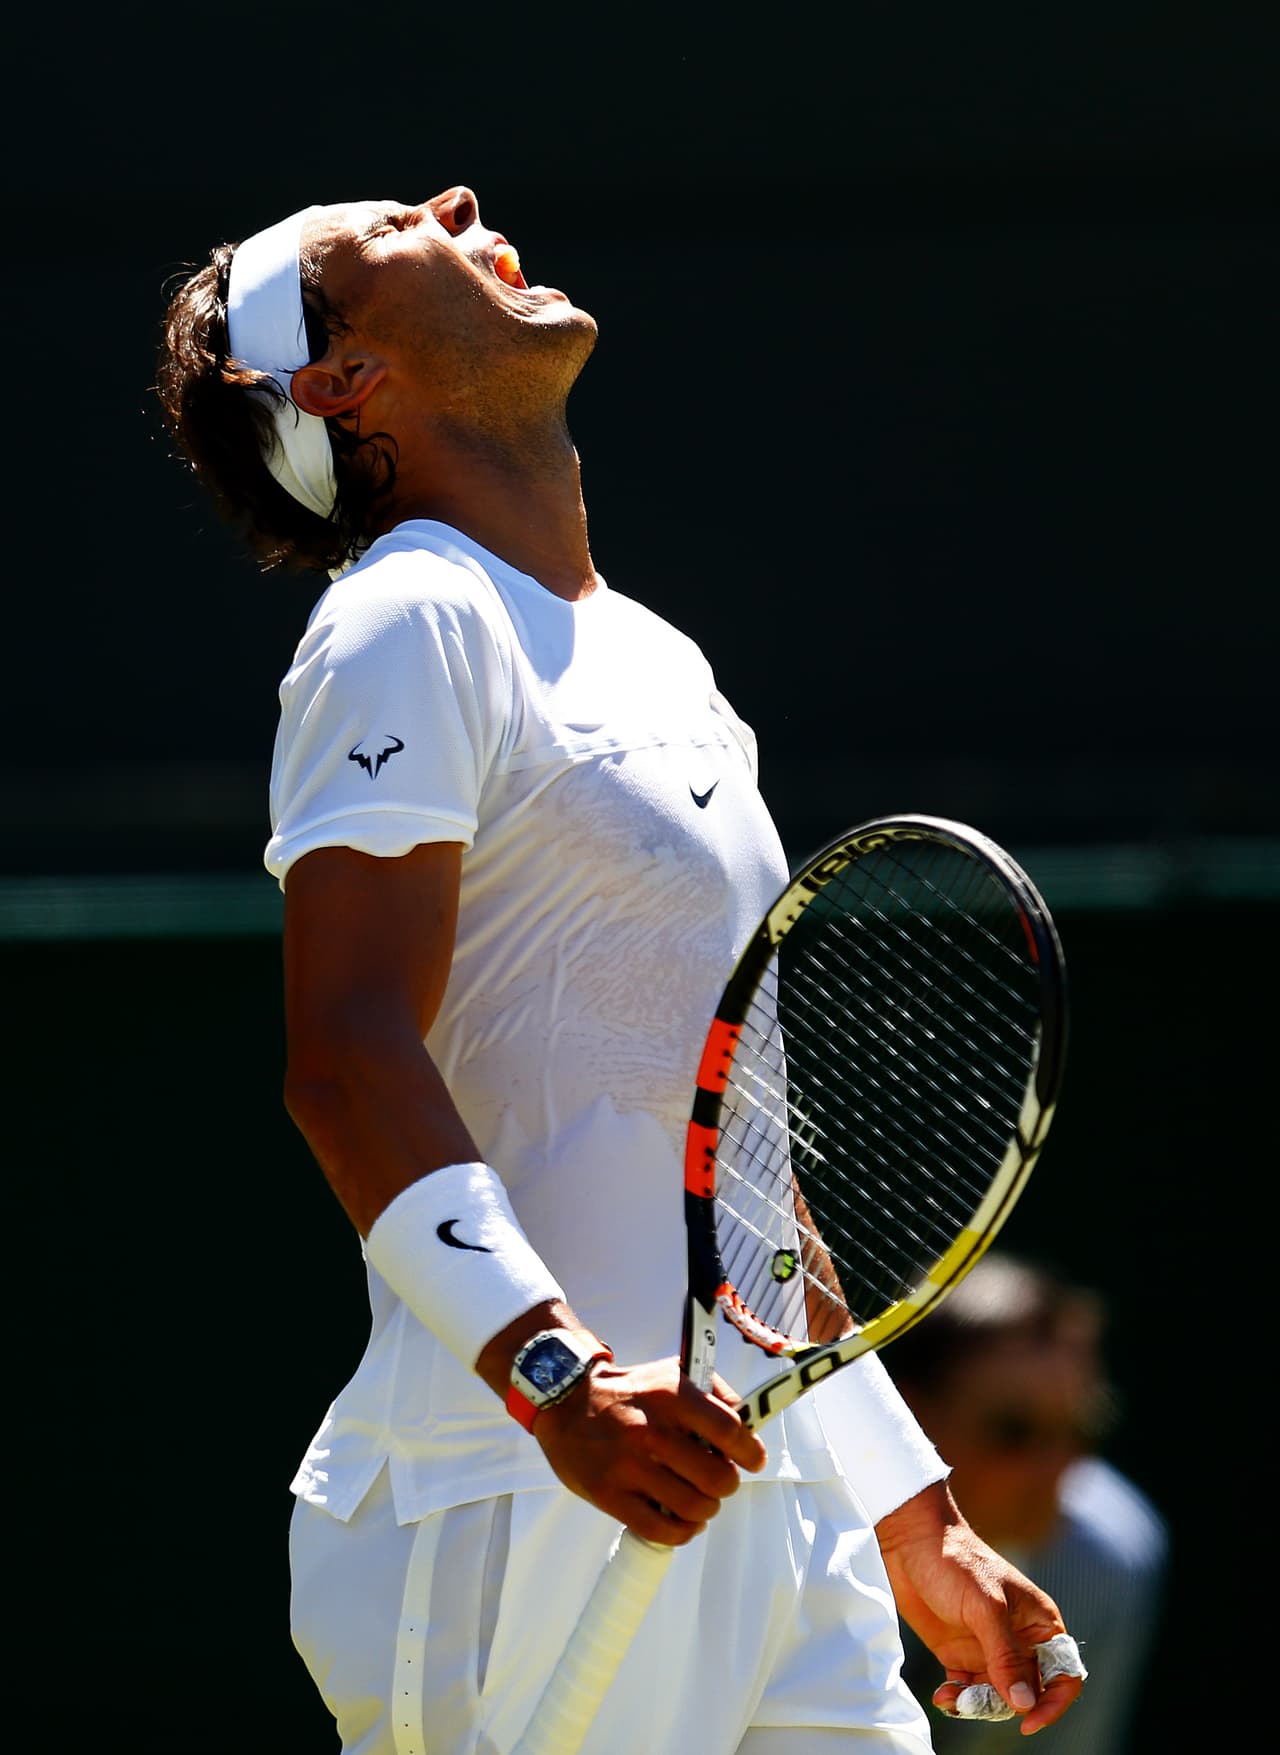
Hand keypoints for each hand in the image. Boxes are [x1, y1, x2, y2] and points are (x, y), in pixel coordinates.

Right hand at [533, 1357, 767, 1543]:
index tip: (752, 1460)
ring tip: (700, 1500)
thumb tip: (748, 1425)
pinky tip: (682, 1520)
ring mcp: (630, 1466)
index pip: (730, 1431)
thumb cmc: (630, 1389)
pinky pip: (662, 1530)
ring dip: (706, 1508)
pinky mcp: (610, 1495)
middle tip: (718, 1480)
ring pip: (694, 1507)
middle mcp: (653, 1431)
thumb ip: (714, 1392)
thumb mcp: (671, 1373)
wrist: (566, 1400)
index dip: (749, 1452)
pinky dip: (683, 1532)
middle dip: (726, 1484)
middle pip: (717, 1478)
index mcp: (672, 1396)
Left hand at [876, 1482, 1084, 1735]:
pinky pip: (967, 1690)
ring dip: (977, 1706)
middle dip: (1004, 1707)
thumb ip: (1005, 1655)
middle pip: (1027, 1694)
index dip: (1053, 1703)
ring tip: (952, 1698)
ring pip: (996, 1697)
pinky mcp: (960, 1653)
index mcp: (1039, 1623)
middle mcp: (1018, 1640)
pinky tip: (943, 1695)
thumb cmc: (956, 1562)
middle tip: (974, 1702)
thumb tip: (1024, 1704)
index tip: (1028, 1721)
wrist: (910, 1541)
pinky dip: (958, 1699)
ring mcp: (988, 1648)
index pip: (1063, 1673)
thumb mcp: (985, 1606)